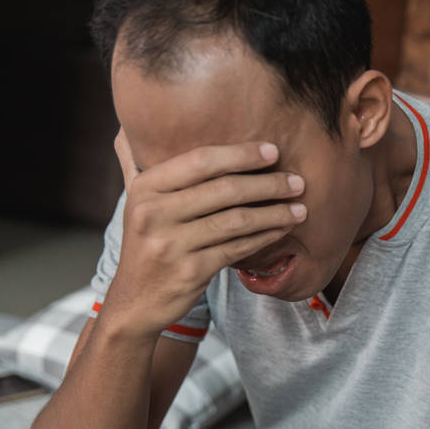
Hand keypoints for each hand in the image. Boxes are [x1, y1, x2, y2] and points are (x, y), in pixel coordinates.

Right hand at [102, 129, 308, 337]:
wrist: (134, 302)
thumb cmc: (147, 243)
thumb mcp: (136, 204)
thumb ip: (136, 165)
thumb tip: (128, 126)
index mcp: (145, 188)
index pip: (200, 160)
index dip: (241, 154)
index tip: (273, 151)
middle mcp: (153, 213)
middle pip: (224, 190)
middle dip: (268, 184)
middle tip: (298, 181)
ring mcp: (171, 244)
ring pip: (236, 220)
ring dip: (275, 213)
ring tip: (300, 208)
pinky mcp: (190, 271)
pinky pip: (238, 248)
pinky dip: (265, 237)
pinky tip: (282, 229)